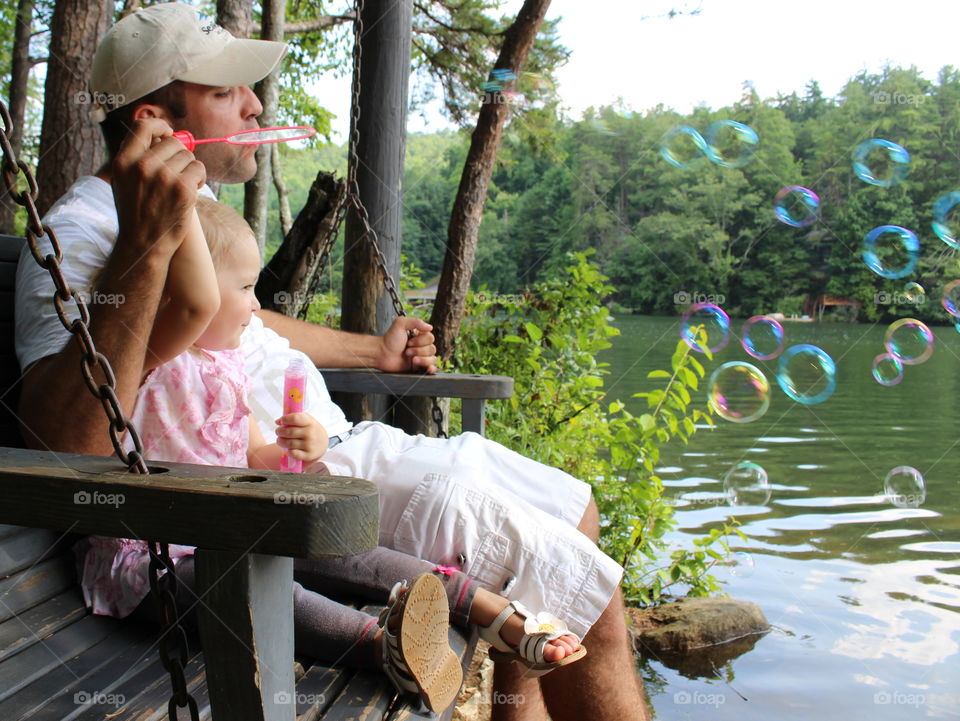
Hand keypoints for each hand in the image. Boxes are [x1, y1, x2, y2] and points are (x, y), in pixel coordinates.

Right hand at [111, 118, 206, 260]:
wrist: (143, 244)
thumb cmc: (136, 212)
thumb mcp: (124, 180)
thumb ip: (137, 157)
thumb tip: (163, 134)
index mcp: (123, 161)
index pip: (142, 126)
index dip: (160, 125)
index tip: (169, 131)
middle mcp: (142, 166)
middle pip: (172, 142)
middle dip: (179, 154)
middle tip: (177, 173)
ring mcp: (163, 177)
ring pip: (188, 156)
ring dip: (190, 168)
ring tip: (181, 185)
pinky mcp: (183, 189)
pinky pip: (199, 169)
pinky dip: (199, 178)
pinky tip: (190, 191)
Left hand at [275, 412, 328, 461]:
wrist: (323, 444)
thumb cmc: (310, 430)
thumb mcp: (307, 420)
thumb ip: (294, 418)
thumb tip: (277, 422)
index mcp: (310, 422)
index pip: (294, 418)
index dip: (284, 419)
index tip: (280, 422)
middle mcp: (310, 433)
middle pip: (288, 432)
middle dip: (279, 431)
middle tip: (278, 432)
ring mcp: (310, 445)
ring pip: (288, 443)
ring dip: (280, 441)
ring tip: (280, 440)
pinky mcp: (308, 455)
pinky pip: (292, 453)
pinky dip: (288, 451)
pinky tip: (289, 448)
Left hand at [377, 316, 436, 373]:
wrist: (382, 355)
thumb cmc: (389, 340)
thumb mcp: (400, 324)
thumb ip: (415, 321)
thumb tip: (430, 327)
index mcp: (419, 335)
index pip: (430, 337)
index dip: (421, 341)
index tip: (409, 341)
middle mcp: (421, 346)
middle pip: (432, 349)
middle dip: (418, 350)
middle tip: (407, 350)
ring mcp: (420, 356)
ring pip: (432, 358)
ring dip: (422, 359)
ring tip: (411, 359)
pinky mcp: (418, 366)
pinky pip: (431, 368)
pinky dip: (431, 368)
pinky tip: (428, 368)